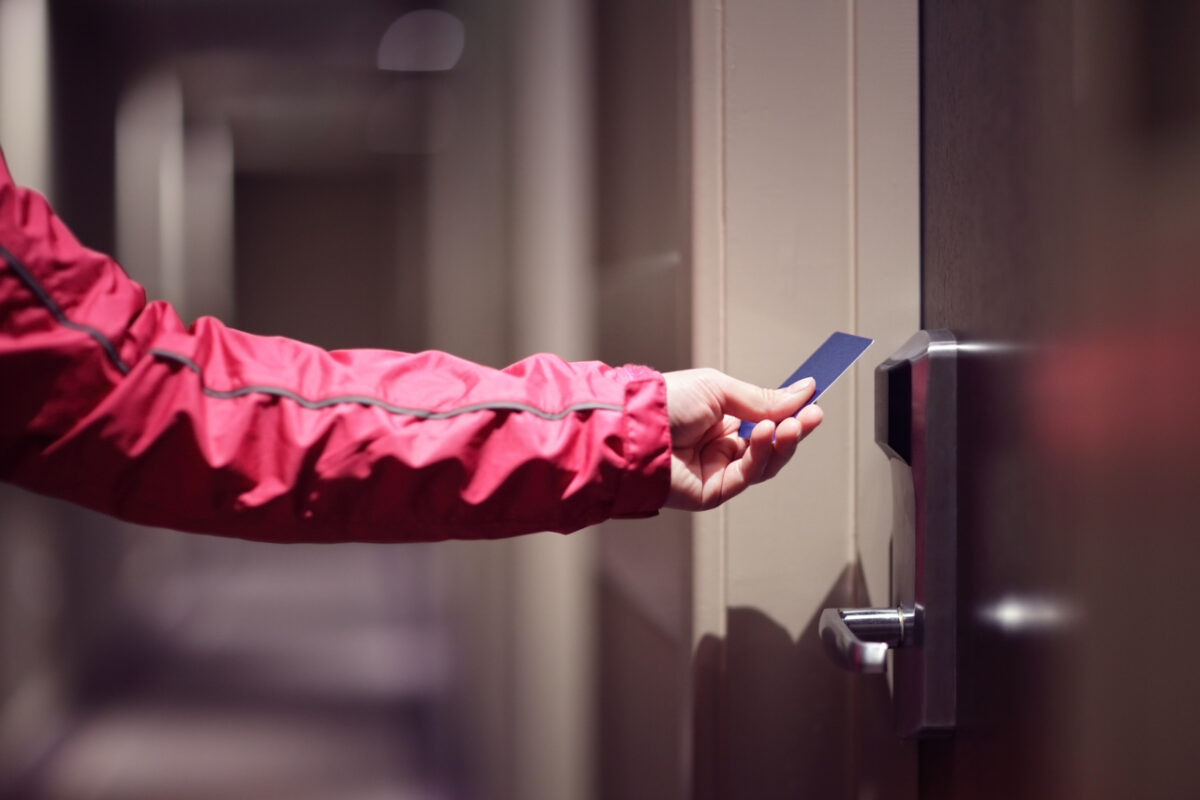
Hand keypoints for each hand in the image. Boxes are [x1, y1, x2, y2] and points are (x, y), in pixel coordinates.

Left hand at [662, 368, 822, 510]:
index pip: (766, 417)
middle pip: (771, 443)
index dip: (790, 411)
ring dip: (783, 443)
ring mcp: (717, 468)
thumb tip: (802, 391)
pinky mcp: (713, 491)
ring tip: (791, 425)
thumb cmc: (664, 403)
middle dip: (794, 429)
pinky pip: (748, 475)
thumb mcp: (719, 389)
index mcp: (720, 416)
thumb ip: (762, 398)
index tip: (813, 400)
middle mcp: (720, 443)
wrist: (635, 429)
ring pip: (765, 462)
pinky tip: (766, 434)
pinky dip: (762, 455)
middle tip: (813, 415)